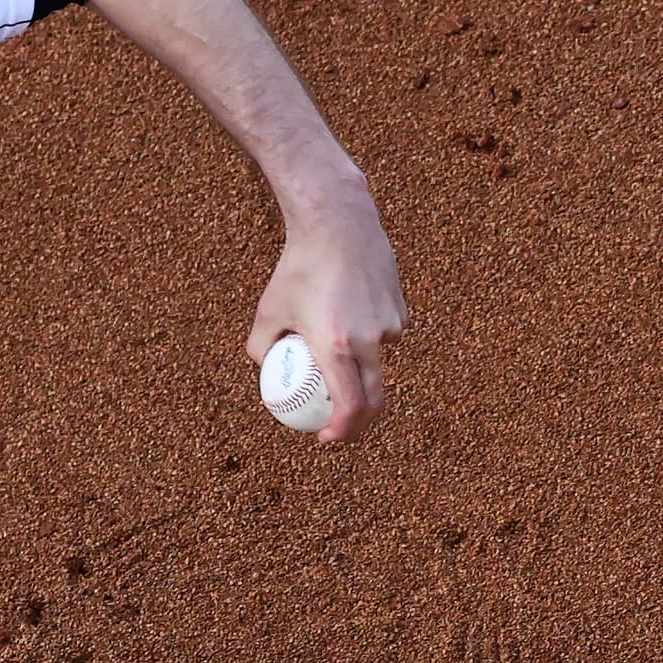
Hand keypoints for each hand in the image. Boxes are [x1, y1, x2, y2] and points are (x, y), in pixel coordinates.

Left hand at [246, 182, 407, 442]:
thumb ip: (261, 349)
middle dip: (359, 423)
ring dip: (359, 369)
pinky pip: (385, 339)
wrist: (338, 225)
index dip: (342, 430)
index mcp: (336, 344)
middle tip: (339, 426)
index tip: (326, 437)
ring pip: (377, 365)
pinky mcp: (401, 312)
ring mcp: (390, 326)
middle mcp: (369, 339)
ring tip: (333, 336)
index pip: (349, 406)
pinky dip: (368, 341)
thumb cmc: (296, 269)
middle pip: (374, 400)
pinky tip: (350, 311)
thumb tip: (267, 374)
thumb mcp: (267, 311)